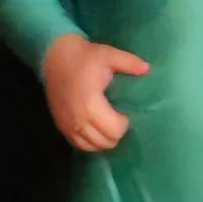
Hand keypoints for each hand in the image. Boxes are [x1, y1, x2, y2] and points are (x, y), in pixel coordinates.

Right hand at [42, 33, 148, 152]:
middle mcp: (78, 119)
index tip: (126, 113)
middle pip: (105, 142)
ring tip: (109, 125)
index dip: (124, 125)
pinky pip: (78, 144)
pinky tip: (96, 131)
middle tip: (119, 120)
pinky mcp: (60, 125)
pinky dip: (90, 143)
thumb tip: (147, 69)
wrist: (55, 58)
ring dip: (104, 140)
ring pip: (92, 146)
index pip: (115, 131)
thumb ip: (129, 63)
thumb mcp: (109, 55)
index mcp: (91, 105)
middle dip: (117, 134)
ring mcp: (68, 125)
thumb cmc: (84, 57)